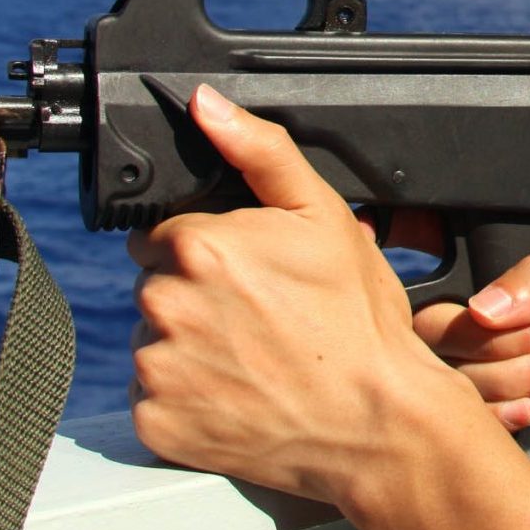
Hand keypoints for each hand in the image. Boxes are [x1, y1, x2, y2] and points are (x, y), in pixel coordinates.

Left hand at [128, 85, 474, 504]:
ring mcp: (156, 368)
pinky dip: (186, 397)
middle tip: (260, 318)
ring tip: (253, 358)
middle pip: (158, 285)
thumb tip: (207, 105)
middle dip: (199, 296)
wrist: (376, 424)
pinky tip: (236, 393)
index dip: (213, 251)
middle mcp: (165, 304)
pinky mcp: (155, 423)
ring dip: (190, 346)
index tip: (253, 276)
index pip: (168, 234)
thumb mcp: (325, 218)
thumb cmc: (358, 323)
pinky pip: (154, 397)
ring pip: (155, 341)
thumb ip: (260, 152)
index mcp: (199, 246)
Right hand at [385, 220, 529, 428]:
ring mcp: (501, 361)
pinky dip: (500, 417)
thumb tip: (483, 307)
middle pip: (437, 336)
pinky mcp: (517, 403)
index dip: (447, 299)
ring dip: (501, 381)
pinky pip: (480, 418)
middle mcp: (493, 315)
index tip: (485, 314)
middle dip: (488, 345)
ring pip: (453, 381)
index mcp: (503, 267)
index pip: (442, 281)